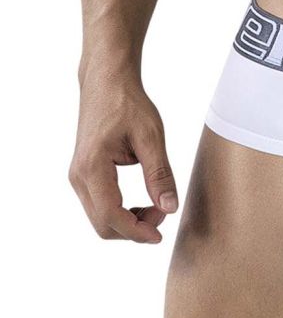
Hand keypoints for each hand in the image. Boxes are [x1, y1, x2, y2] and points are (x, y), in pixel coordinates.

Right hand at [69, 70, 178, 243]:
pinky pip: (99, 206)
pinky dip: (120, 212)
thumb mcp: (151, 136)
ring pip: (99, 218)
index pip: (110, 215)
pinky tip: (142, 203)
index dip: (136, 232)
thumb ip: (160, 174)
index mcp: (92, 167)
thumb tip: (169, 208)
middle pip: (102, 224)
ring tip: (156, 207)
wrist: (106, 81)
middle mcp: (78, 176)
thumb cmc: (127, 103)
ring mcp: (77, 176)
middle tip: (163, 214)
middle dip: (133, 229)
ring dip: (127, 222)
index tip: (160, 235)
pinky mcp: (83, 174)